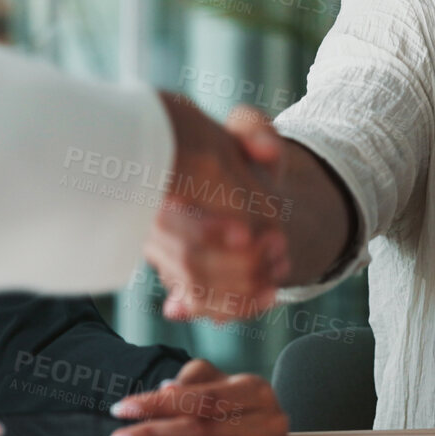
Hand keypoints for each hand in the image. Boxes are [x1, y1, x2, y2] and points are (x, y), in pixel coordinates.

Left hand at [103, 359, 288, 435]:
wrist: (270, 434)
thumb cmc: (236, 407)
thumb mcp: (218, 383)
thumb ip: (192, 381)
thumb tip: (166, 389)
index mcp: (254, 389)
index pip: (200, 396)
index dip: (159, 403)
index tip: (122, 409)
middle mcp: (269, 420)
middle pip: (203, 427)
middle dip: (156, 434)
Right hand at [146, 95, 289, 321]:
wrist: (233, 190)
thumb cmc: (234, 155)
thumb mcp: (247, 132)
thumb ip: (255, 129)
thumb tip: (265, 150)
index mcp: (160, 185)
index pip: (171, 218)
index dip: (207, 230)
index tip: (248, 234)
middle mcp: (154, 226)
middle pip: (187, 260)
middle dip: (238, 263)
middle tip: (280, 249)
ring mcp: (165, 258)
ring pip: (196, 289)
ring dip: (243, 288)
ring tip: (279, 272)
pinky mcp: (182, 285)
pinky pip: (203, 306)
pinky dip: (237, 306)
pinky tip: (268, 296)